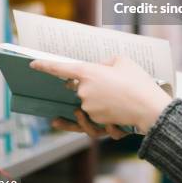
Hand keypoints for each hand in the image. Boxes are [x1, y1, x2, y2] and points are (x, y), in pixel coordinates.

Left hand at [30, 55, 172, 134]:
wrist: (149, 108)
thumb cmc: (138, 81)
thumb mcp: (122, 61)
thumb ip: (104, 63)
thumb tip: (97, 70)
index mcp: (88, 72)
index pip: (61, 68)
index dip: (45, 66)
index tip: (31, 64)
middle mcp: (84, 91)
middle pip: (76, 87)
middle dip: (89, 84)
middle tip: (111, 83)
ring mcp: (88, 109)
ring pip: (83, 104)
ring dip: (95, 101)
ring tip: (115, 98)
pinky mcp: (96, 122)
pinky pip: (86, 121)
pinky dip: (79, 120)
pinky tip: (65, 120)